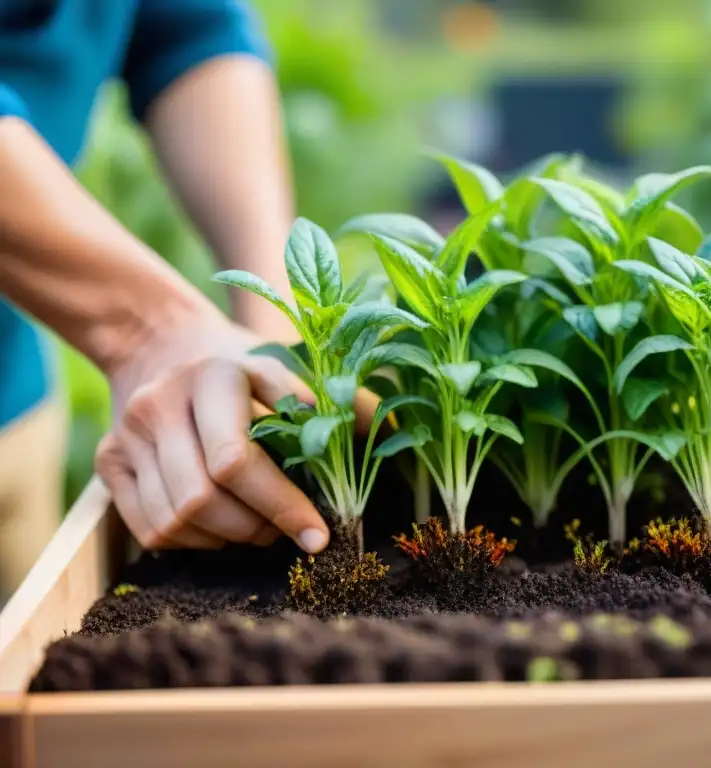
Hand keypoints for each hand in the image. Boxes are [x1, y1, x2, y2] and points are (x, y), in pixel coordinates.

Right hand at [94, 308, 341, 553]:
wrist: (161, 343)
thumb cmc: (241, 364)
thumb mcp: (292, 366)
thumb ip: (343, 398)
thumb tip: (393, 433)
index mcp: (213, 376)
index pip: (237, 460)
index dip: (281, 506)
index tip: (317, 534)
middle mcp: (160, 405)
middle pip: (203, 499)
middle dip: (256, 528)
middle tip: (288, 531)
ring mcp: (127, 435)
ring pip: (174, 521)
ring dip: (226, 539)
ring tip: (259, 527)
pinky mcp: (108, 462)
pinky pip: (150, 529)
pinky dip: (193, 542)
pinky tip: (221, 527)